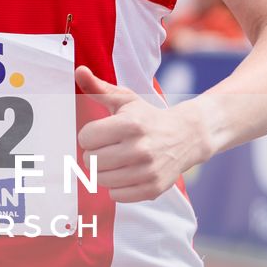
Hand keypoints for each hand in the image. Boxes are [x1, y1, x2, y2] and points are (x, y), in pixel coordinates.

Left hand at [74, 66, 212, 201]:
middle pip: (91, 161)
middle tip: (108, 148)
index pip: (86, 138)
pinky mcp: (153, 188)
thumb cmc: (148, 117)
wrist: (186, 137)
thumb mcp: (125, 99)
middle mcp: (140, 149)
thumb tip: (79, 70)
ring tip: (117, 160)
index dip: (89, 135)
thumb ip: (98, 88)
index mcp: (131, 124)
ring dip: (104, 171)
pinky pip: (116, 195)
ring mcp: (148, 171)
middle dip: (94, 154)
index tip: (102, 133)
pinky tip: (127, 173)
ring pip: (101, 180)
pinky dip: (117, 187)